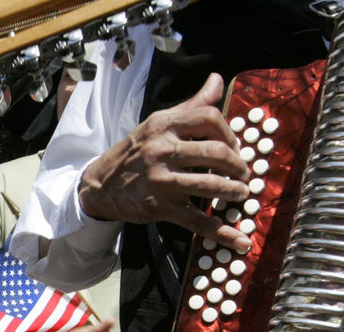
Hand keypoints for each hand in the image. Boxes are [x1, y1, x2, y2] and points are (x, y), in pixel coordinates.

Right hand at [79, 73, 252, 251]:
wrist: (100, 185)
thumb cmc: (135, 152)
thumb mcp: (158, 123)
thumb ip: (191, 105)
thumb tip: (216, 79)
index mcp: (163, 124)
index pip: (209, 118)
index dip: (229, 132)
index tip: (234, 145)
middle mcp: (161, 149)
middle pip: (215, 153)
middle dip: (237, 165)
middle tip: (243, 173)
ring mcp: (161, 180)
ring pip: (210, 186)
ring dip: (234, 191)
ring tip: (241, 193)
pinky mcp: (160, 207)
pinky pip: (197, 221)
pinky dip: (222, 232)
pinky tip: (240, 240)